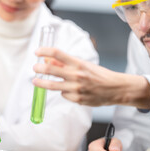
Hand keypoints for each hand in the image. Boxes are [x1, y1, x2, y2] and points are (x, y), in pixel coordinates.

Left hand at [33, 48, 149, 108]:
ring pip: (54, 86)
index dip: (44, 51)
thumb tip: (47, 60)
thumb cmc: (98, 75)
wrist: (115, 89)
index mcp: (79, 63)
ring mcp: (77, 88)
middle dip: (39, 68)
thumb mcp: (83, 65)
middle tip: (34, 67)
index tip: (37, 51)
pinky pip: (64, 94)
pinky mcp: (78, 99)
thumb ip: (65, 63)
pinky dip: (64, 91)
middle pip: (51, 70)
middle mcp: (77, 75)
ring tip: (35, 81)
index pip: (57, 53)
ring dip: (42, 83)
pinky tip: (69, 90)